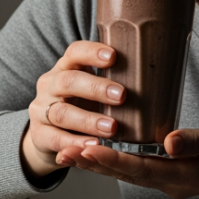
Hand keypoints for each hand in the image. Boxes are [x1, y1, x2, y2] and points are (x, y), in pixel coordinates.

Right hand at [21, 41, 125, 178]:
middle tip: (122, 96)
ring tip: (112, 128)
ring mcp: (41, 110)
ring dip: (88, 120)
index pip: (75, 52)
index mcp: (65, 68)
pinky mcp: (40, 134)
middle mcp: (50, 85)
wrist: (47, 134)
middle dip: (96, 88)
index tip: (113, 56)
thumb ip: (114, 81)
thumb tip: (159, 72)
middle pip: (68, 81)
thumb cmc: (80, 106)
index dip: (92, 52)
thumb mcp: (91, 89)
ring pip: (62, 112)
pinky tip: (93, 146)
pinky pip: (56, 138)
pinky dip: (75, 143)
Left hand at [56, 120, 198, 198]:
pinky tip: (94, 152)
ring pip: (125, 173)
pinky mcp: (167, 174)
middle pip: (123, 174)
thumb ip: (197, 140)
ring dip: (96, 164)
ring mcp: (168, 181)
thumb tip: (167, 142)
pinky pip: (133, 170)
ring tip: (67, 153)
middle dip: (92, 162)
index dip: (111, 159)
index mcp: (183, 174)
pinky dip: (111, 161)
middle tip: (62, 151)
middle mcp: (170, 183)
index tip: (86, 148)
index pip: (139, 168)